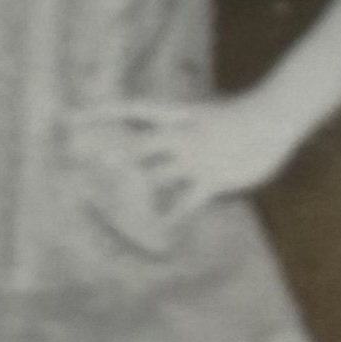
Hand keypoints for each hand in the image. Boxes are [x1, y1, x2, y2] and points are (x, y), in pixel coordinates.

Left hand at [68, 96, 299, 251]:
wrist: (274, 117)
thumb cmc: (239, 115)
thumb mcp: (202, 114)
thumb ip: (176, 125)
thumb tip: (152, 135)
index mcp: (175, 115)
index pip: (129, 110)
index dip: (98, 113)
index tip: (66, 117)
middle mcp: (178, 136)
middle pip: (135, 146)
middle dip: (108, 155)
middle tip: (76, 161)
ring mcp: (194, 159)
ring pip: (154, 176)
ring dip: (132, 187)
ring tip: (101, 200)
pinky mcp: (210, 180)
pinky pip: (185, 202)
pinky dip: (172, 217)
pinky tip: (157, 231)